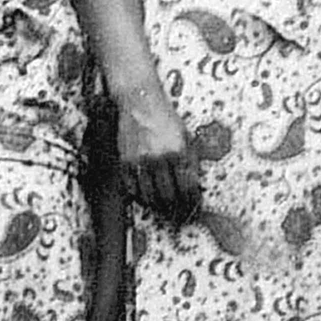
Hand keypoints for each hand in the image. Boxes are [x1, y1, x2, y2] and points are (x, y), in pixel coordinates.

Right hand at [119, 86, 200, 224]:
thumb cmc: (164, 117)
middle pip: (169, 196)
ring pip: (150, 196)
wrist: (140, 102)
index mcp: (179, 151)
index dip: (192, 203)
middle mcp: (160, 158)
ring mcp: (141, 161)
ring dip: (159, 207)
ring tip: (164, 212)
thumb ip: (190, 161)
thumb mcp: (186, 136)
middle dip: (176, 211)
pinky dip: (140, 198)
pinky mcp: (126, 161)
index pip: (188, 188)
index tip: (193, 210)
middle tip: (179, 217)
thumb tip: (194, 185)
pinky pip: (133, 189)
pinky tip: (147, 199)